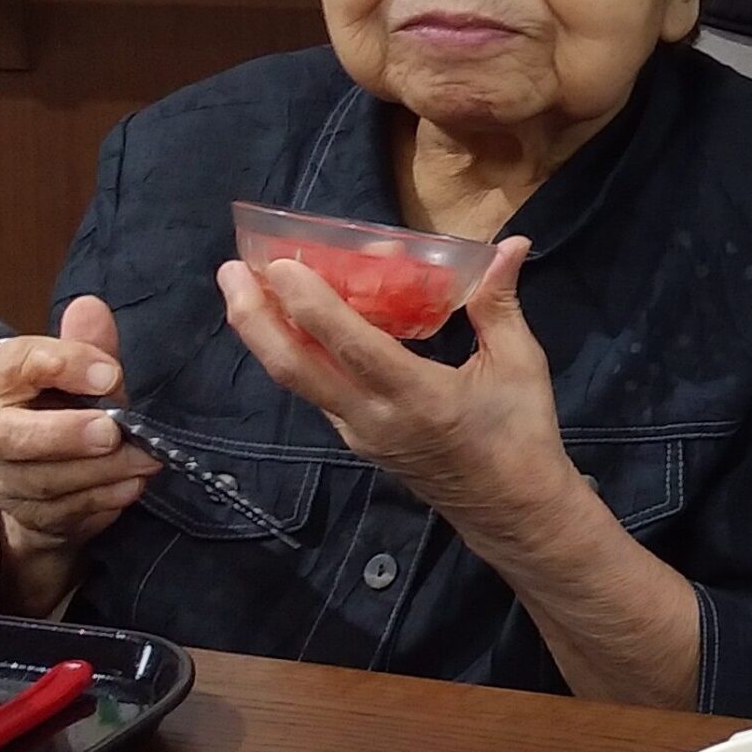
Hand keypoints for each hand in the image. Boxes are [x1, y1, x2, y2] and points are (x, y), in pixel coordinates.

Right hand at [0, 297, 158, 613]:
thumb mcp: (70, 369)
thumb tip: (90, 308)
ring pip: (44, 483)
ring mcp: (0, 480)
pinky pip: (65, 514)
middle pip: (11, 437)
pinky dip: (103, 501)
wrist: (35, 469)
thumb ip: (84, 343)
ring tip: (145, 458)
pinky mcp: (28, 517)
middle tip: (113, 431)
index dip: (63, 365)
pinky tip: (133, 485)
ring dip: (101, 472)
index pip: (15, 365)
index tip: (110, 372)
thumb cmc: (54, 405)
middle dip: (65, 435)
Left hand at [217, 238, 574, 537]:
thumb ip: (500, 303)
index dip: (311, 303)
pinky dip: (295, 351)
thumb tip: (512, 242)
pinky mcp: (356, 439)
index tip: (280, 263)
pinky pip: (315, 390)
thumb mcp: (520, 364)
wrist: (510, 509)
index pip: (350, 346)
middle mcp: (373, 418)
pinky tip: (290, 322)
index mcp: (417, 396)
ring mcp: (358, 433)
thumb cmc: (521, 435)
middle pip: (294, 368)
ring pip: (296, 381)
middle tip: (230, 270)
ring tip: (243, 288)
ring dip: (264, 333)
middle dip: (255, 317)